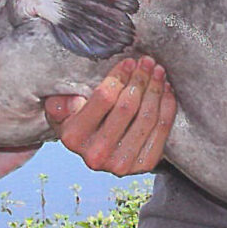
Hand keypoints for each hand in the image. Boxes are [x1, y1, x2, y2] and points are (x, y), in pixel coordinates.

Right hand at [43, 56, 176, 175]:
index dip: (120, 76)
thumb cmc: (77, 122)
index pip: (104, 98)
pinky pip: (161, 130)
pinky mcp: (143, 165)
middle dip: (140, 79)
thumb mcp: (61, 111)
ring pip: (147, 117)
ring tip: (158, 72)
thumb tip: (70, 100)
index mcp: (74, 137)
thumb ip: (59, 104)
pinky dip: (167, 107)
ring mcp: (121, 164)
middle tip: (147, 62)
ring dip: (155, 90)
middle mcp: (96, 155)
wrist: (94, 150)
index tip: (128, 62)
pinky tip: (166, 90)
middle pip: (128, 107)